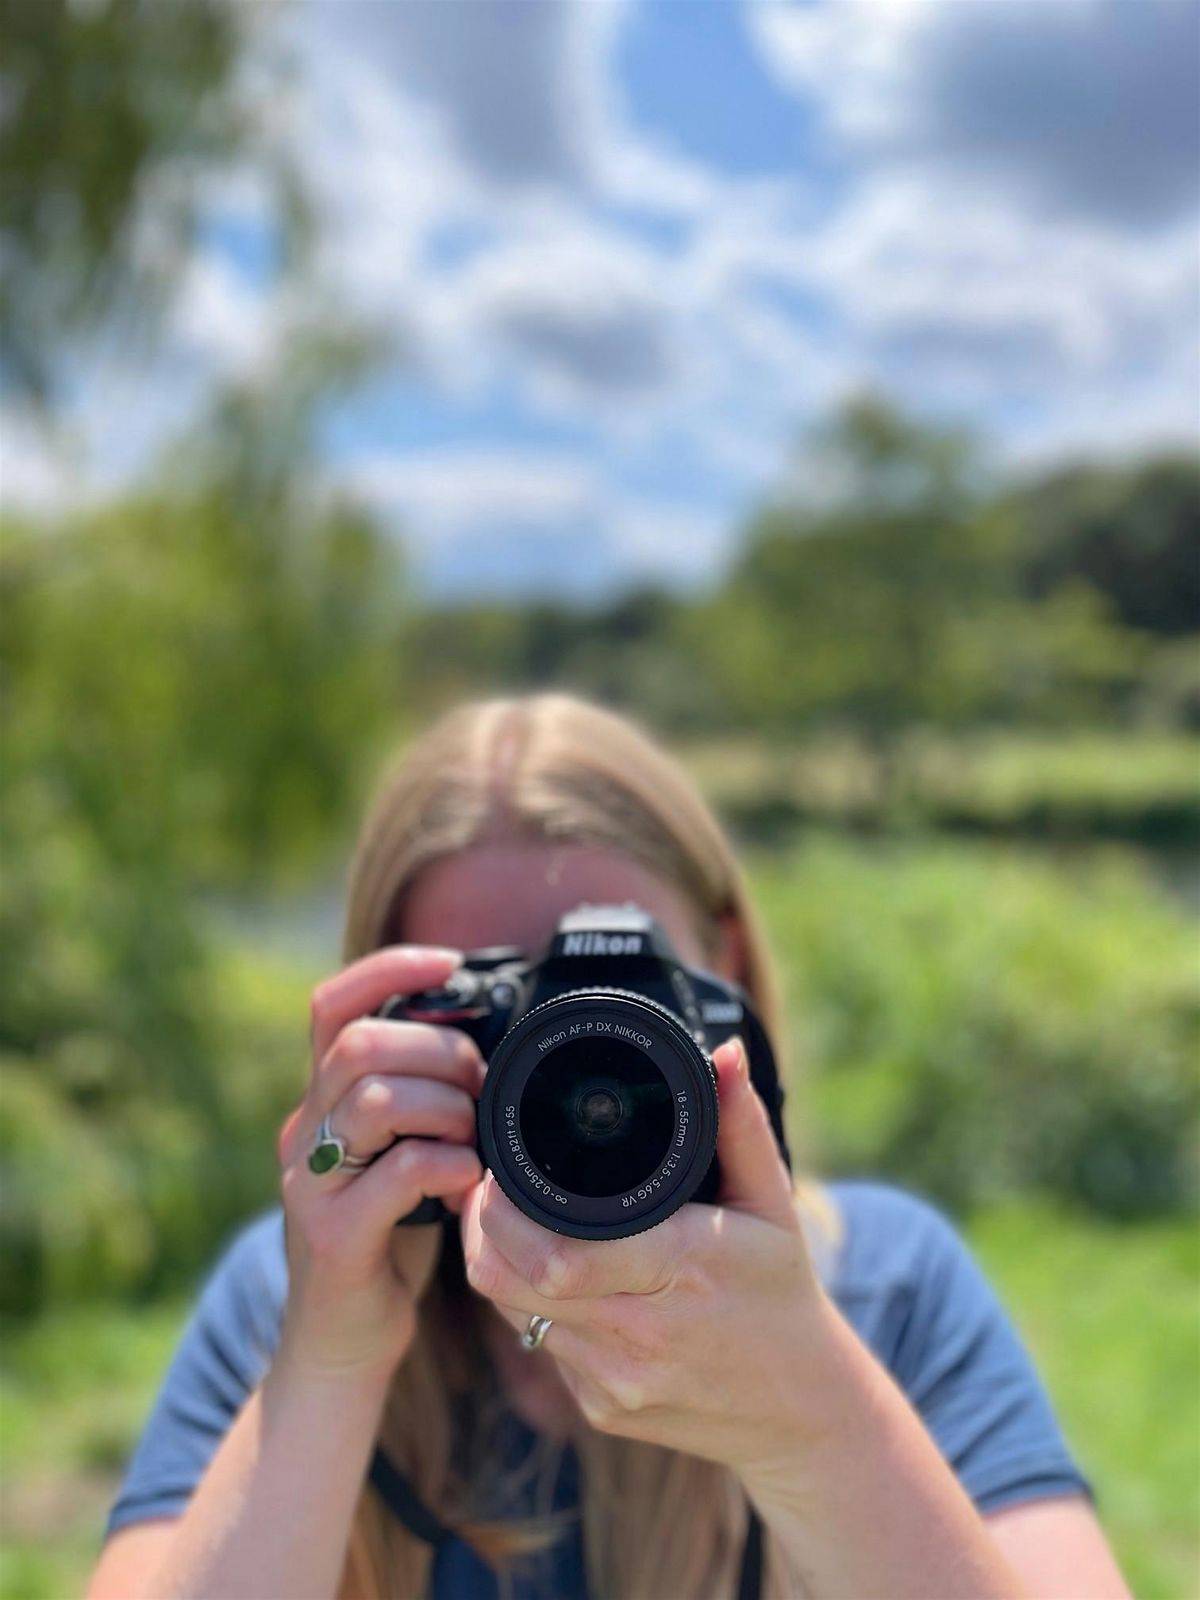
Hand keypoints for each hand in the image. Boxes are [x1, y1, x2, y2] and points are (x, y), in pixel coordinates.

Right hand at [274, 946, 484, 1384]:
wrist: (340, 1345)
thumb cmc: (387, 1237)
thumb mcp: (397, 1151)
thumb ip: (418, 1099)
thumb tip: (487, 1041)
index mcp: (321, 1101)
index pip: (331, 1004)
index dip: (388, 970)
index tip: (449, 963)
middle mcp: (304, 1132)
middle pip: (357, 1044)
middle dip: (437, 1049)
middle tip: (478, 1084)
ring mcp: (310, 1185)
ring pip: (376, 1098)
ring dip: (447, 1106)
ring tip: (474, 1135)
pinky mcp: (335, 1237)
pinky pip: (399, 1173)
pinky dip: (448, 1164)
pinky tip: (466, 1183)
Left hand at [461, 1037, 829, 1475]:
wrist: (801, 1410)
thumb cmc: (781, 1292)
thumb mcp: (772, 1202)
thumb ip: (739, 1125)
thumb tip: (724, 1054)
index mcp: (682, 1271)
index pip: (559, 1254)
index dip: (505, 1212)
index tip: (497, 1170)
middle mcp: (640, 1335)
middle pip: (511, 1281)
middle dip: (482, 1227)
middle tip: (487, 1185)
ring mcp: (615, 1381)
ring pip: (512, 1313)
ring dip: (499, 1262)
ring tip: (511, 1219)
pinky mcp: (600, 1410)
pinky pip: (540, 1345)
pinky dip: (533, 1306)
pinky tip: (555, 1277)